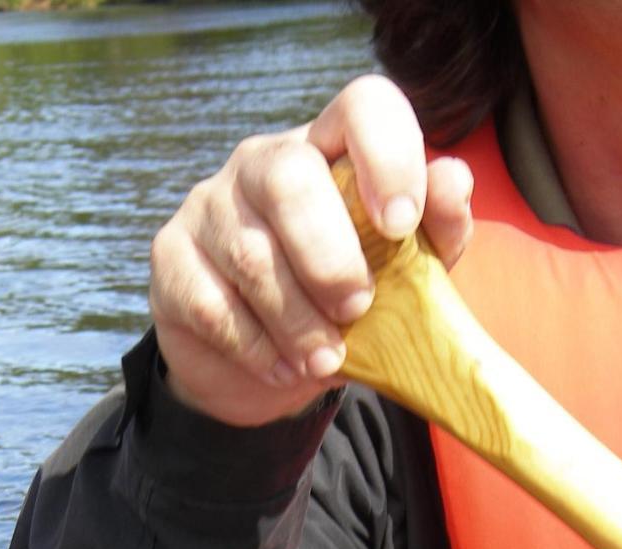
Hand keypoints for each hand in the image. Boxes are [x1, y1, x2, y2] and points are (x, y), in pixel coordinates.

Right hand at [149, 75, 473, 426]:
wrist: (267, 366)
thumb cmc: (342, 304)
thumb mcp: (404, 275)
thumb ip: (436, 232)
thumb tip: (451, 183)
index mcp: (330, 148)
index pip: (361, 106)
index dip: (386, 155)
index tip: (401, 223)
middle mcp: (263, 162)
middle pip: (289, 177)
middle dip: (329, 257)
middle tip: (356, 310)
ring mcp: (209, 206)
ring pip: (251, 255)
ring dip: (297, 321)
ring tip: (325, 362)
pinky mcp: (170, 258)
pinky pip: (212, 304)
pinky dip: (256, 348)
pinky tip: (284, 370)